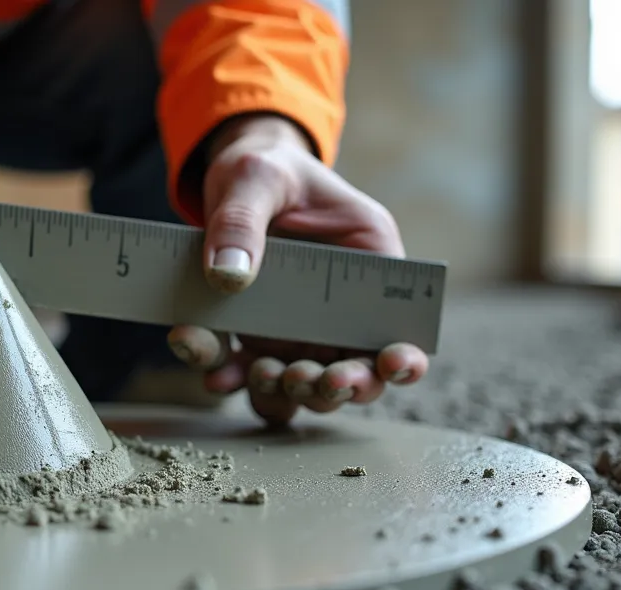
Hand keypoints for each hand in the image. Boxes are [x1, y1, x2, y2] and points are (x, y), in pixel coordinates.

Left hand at [168, 114, 428, 424]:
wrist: (229, 179)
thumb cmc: (261, 168)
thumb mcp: (253, 179)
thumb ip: (240, 223)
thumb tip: (228, 277)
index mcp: (368, 259)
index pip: (399, 320)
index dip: (403, 356)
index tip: (392, 366)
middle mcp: (340, 304)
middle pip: (355, 368)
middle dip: (333, 386)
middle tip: (302, 379)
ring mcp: (300, 326)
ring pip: (304, 382)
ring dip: (284, 391)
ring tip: (259, 374)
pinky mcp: (259, 335)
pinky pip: (250, 371)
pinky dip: (234, 378)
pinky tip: (217, 375)